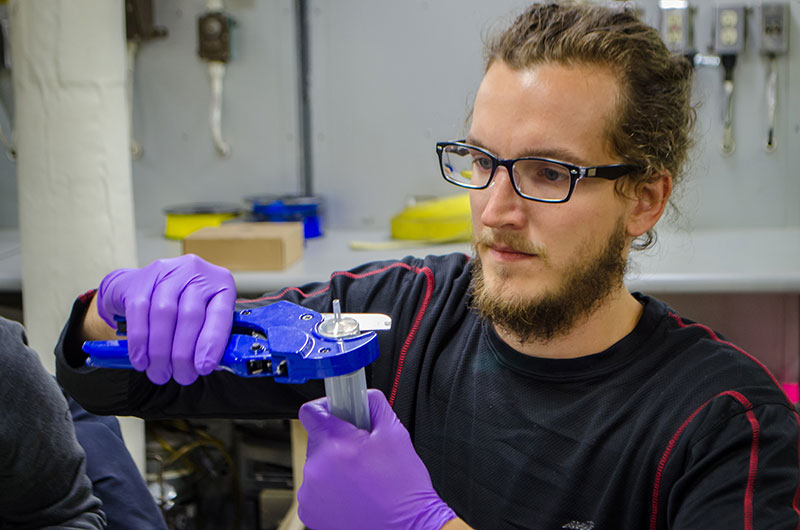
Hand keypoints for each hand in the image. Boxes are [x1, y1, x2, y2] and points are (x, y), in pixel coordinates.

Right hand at [96, 254, 235, 384]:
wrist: (140, 284)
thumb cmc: (180, 304)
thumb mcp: (203, 313)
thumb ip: (208, 335)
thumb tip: (206, 365)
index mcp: (220, 282)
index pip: (220, 314)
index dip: (212, 343)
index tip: (204, 368)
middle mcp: (195, 272)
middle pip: (190, 315)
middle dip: (183, 354)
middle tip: (181, 376)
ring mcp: (166, 272)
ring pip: (164, 314)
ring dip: (161, 351)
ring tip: (160, 372)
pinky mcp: (140, 280)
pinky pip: (139, 313)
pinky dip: (139, 342)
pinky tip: (141, 360)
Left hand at [298, 389, 456, 529]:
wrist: (408, 528)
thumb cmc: (404, 488)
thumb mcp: (396, 433)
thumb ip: (374, 404)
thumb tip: (362, 394)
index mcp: (335, 443)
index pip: (311, 411)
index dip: (327, 407)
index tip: (339, 413)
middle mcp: (316, 468)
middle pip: (318, 438)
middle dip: (338, 440)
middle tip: (363, 452)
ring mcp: (310, 493)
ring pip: (317, 464)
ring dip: (334, 465)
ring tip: (362, 478)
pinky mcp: (310, 511)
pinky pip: (315, 488)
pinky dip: (330, 488)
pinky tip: (354, 493)